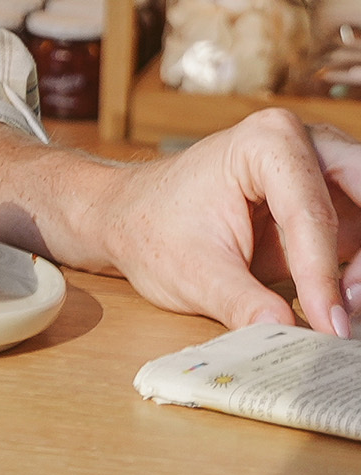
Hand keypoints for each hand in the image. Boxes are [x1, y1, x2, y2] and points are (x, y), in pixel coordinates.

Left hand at [97, 112, 360, 337]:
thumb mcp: (193, 274)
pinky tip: (340, 309)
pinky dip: (359, 274)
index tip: (331, 329)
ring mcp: (325, 171)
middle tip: (349, 313)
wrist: (136, 216)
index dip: (323, 276)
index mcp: (266, 143)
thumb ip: (240, 302)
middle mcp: (307, 144)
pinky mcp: (334, 204)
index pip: (310, 213)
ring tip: (340, 317)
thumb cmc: (156, 230)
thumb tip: (282, 331)